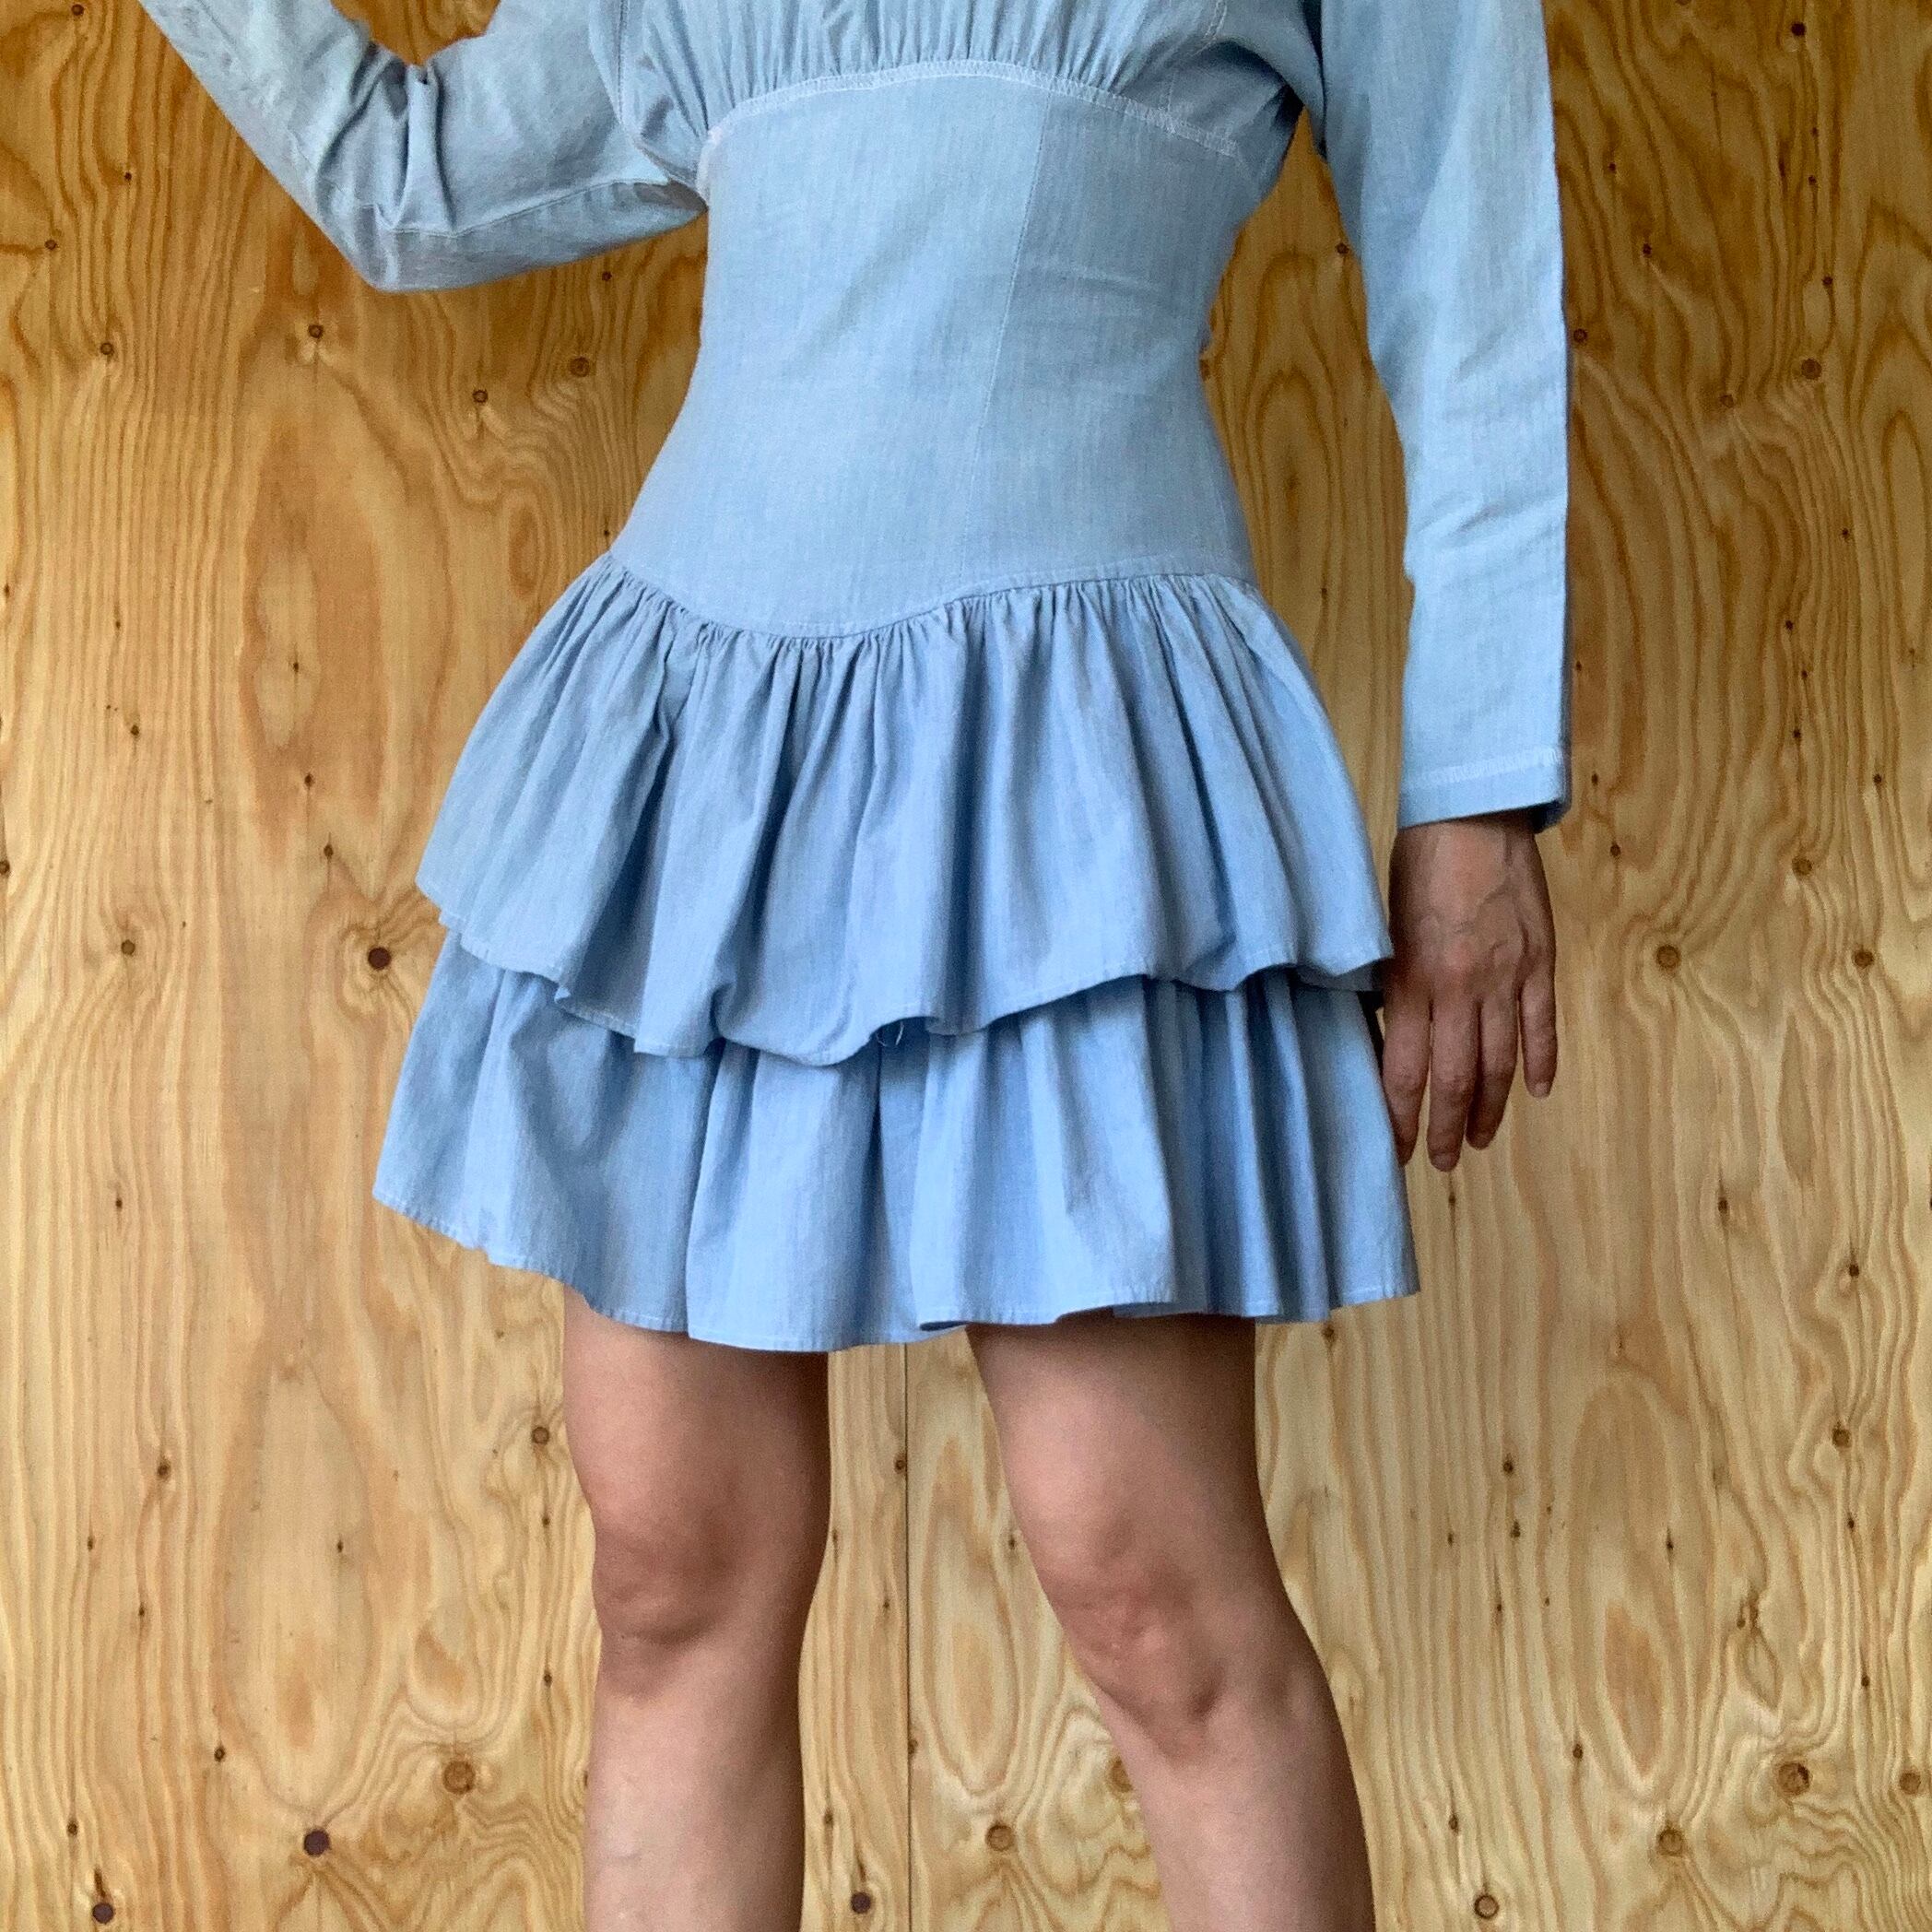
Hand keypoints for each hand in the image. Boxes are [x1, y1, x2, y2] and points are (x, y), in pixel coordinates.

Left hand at [1376, 807, 1557, 1169]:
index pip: (1406, 1071)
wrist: (1473, 816)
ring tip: (1478, 1139)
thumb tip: (1391, 1039)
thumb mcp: (1385, 932)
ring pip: (1500, 1062)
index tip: (1398, 1150)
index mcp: (1413, 982)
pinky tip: (1536, 1091)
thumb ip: (1392, 988)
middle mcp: (1461, 989)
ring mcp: (1507, 978)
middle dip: (1445, 1127)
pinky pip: (1543, 1025)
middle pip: (1455, 1079)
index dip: (1402, 1118)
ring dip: (1489, 1107)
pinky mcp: (1541, 962)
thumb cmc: (1417, 868)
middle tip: (1441, 1161)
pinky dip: (1540, 1063)